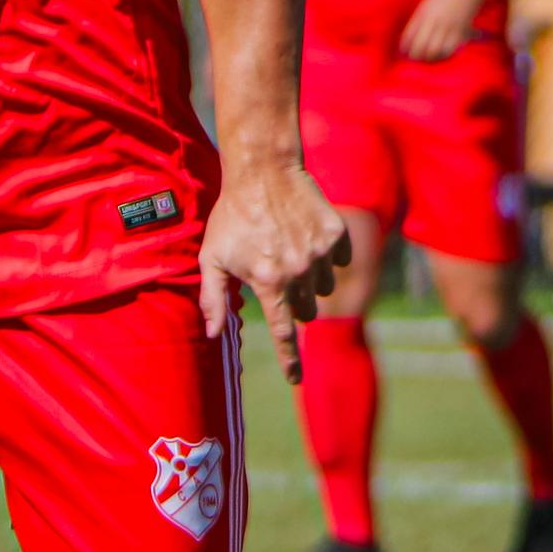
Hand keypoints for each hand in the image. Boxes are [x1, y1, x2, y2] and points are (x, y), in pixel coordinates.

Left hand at [198, 161, 350, 383]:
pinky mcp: (337, 234)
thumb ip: (212, 298)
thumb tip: (213, 334)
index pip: (283, 332)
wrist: (263, 170)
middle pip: (307, 310)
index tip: (295, 380)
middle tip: (277, 279)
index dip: (290, 360)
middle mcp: (299, 271)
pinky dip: (327, 257)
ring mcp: (321, 252)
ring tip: (290, 253)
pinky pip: (340, 261)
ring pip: (324, 287)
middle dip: (294, 304)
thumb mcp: (212, 257)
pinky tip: (306, 238)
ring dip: (310, 280)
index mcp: (268, 281)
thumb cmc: (232, 216)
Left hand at [399, 0, 487, 61]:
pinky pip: (450, 49)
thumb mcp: (427, 4)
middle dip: (416, 55)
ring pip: (435, 50)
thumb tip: (410, 39)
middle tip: (415, 58)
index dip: (405, 46)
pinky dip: (443, 55)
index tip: (404, 51)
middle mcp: (435, 20)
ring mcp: (448, 26)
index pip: (409, 35)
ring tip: (427, 58)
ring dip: (429, 58)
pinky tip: (440, 55)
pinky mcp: (461, 31)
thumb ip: (419, 19)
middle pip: (421, 46)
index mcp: (424, 12)